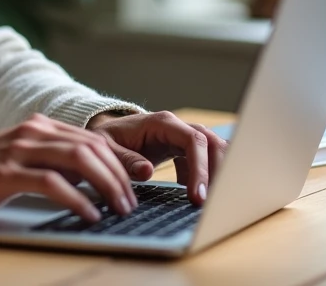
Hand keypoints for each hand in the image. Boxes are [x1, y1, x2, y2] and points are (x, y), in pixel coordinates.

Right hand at [0, 114, 135, 221]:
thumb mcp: (20, 158)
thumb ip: (52, 160)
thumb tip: (92, 180)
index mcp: (39, 126)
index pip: (93, 138)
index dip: (121, 158)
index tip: (140, 180)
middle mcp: (33, 132)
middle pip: (92, 147)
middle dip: (120, 175)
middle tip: (133, 202)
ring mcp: (19, 150)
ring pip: (79, 161)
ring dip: (107, 186)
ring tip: (119, 209)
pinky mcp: (6, 173)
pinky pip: (52, 184)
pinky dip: (77, 200)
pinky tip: (90, 215)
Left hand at [86, 110, 227, 205]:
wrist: (107, 133)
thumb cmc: (108, 139)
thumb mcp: (108, 148)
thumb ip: (126, 160)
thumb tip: (146, 171)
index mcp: (162, 123)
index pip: (193, 140)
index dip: (200, 167)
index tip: (197, 195)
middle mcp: (177, 127)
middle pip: (211, 143)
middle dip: (217, 172)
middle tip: (210, 203)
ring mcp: (182, 137)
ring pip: (212, 150)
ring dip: (216, 174)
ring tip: (207, 200)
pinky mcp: (183, 148)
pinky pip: (203, 160)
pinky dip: (204, 176)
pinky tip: (192, 193)